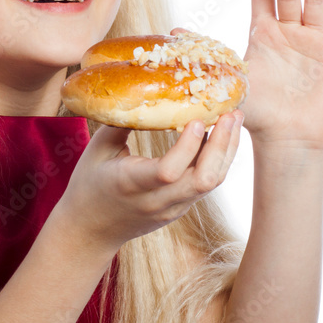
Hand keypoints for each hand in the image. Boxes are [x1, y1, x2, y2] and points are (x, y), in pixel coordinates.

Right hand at [56, 112, 242, 255]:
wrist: (90, 231)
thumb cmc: (89, 184)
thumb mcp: (97, 150)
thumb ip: (122, 123)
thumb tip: (144, 91)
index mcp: (131, 185)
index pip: (169, 172)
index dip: (188, 146)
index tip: (197, 119)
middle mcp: (157, 201)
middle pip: (203, 180)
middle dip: (223, 145)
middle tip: (231, 112)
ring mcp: (173, 208)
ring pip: (211, 183)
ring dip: (226, 150)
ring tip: (233, 119)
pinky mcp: (181, 209)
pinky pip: (206, 184)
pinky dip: (216, 159)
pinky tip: (219, 135)